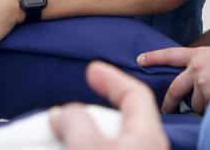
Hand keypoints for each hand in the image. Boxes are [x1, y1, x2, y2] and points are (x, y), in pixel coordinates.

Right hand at [49, 61, 168, 149]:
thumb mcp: (90, 148)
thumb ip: (76, 123)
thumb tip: (64, 113)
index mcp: (147, 134)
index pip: (135, 93)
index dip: (113, 77)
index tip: (92, 68)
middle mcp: (146, 147)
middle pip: (120, 118)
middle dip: (92, 111)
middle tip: (65, 113)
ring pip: (111, 138)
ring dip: (86, 133)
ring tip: (62, 136)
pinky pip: (107, 149)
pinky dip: (88, 145)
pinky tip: (69, 147)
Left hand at [137, 46, 209, 112]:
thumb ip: (205, 66)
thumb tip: (194, 83)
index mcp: (199, 55)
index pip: (171, 55)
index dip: (154, 57)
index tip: (139, 59)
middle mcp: (197, 68)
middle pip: (174, 90)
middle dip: (169, 103)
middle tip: (167, 110)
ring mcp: (203, 83)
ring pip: (195, 104)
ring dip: (205, 106)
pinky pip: (207, 111)